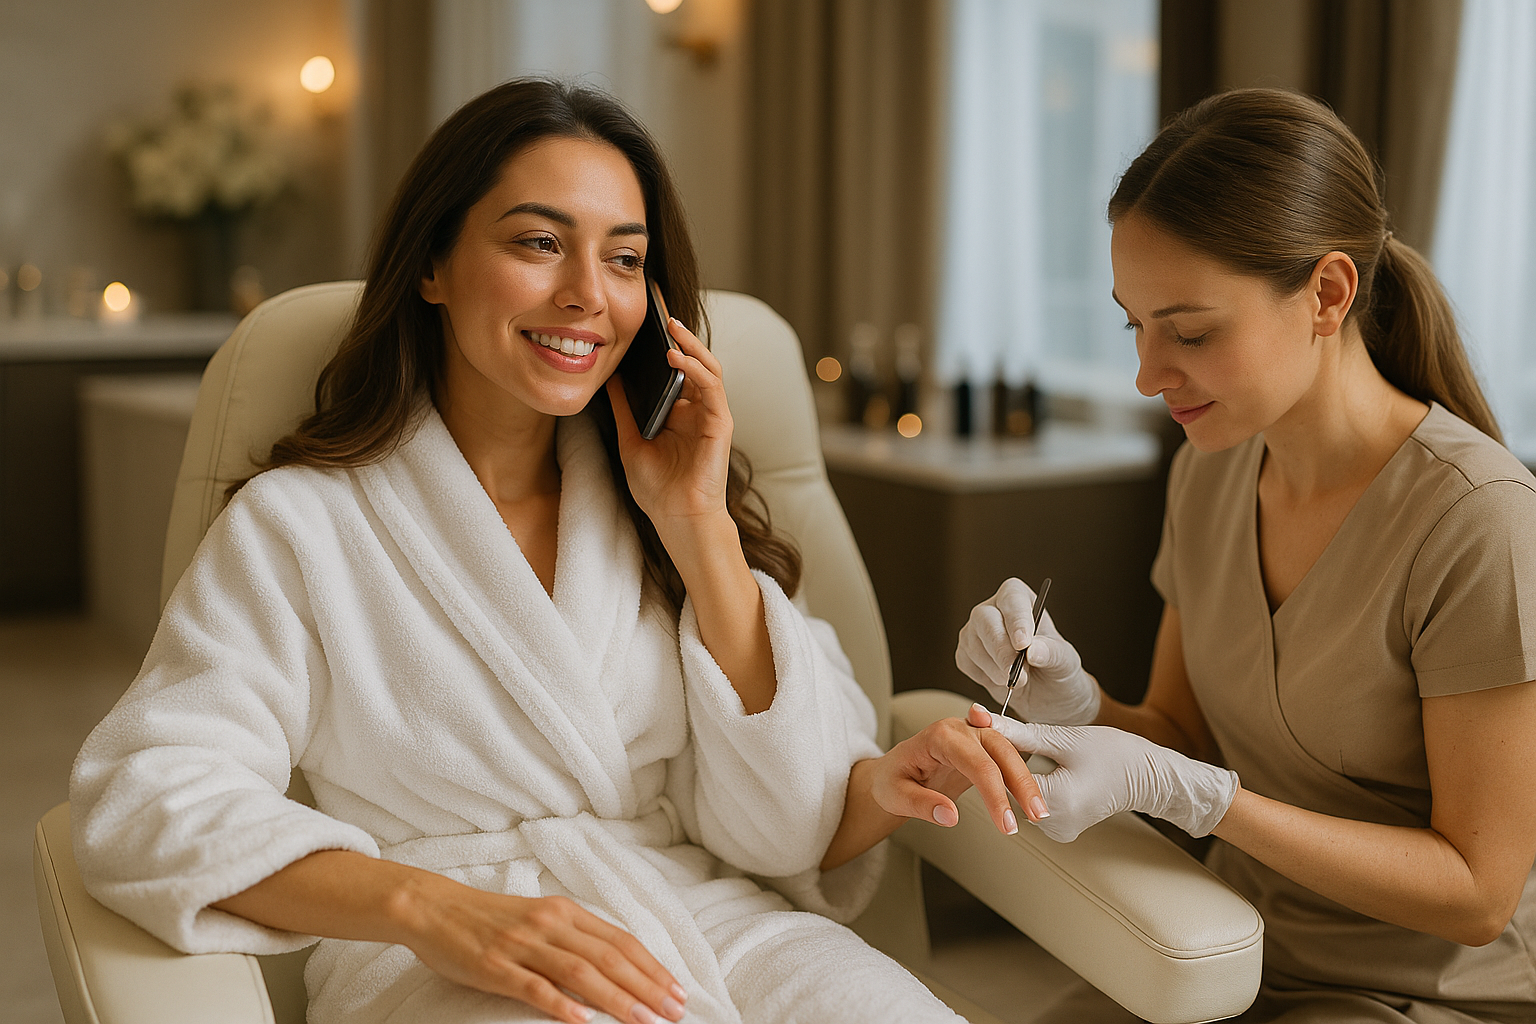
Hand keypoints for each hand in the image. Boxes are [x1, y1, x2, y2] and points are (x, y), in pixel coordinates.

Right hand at [406, 882, 686, 1023]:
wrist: (434, 907)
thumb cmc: (489, 918)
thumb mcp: (540, 919)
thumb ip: (574, 937)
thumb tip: (616, 964)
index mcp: (565, 911)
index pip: (621, 941)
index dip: (652, 967)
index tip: (677, 991)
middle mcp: (551, 924)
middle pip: (609, 957)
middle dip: (647, 986)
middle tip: (674, 1012)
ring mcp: (523, 945)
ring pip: (581, 972)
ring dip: (616, 999)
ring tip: (644, 1021)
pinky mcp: (496, 966)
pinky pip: (534, 987)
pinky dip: (562, 1005)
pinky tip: (583, 1023)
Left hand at [606, 317, 733, 532]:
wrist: (677, 521)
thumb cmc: (658, 489)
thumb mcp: (630, 440)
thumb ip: (624, 409)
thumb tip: (610, 377)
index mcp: (678, 411)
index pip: (674, 367)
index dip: (663, 341)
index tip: (645, 316)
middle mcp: (697, 408)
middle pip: (692, 360)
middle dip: (678, 333)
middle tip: (659, 307)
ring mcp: (711, 415)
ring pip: (707, 367)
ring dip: (690, 344)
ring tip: (670, 326)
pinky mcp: (720, 425)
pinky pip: (713, 388)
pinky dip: (697, 369)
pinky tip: (678, 357)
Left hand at [869, 711, 1051, 831]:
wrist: (892, 772)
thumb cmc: (891, 780)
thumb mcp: (894, 795)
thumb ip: (921, 804)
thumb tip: (950, 816)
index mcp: (939, 737)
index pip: (977, 764)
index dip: (995, 795)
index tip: (1007, 824)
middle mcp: (960, 730)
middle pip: (1001, 751)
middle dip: (1022, 784)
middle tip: (1037, 816)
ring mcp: (973, 735)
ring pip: (1010, 751)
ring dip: (1027, 780)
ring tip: (1040, 812)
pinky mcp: (981, 748)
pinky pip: (1007, 756)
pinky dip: (1022, 775)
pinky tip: (1032, 797)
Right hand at [956, 578, 1100, 724]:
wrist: (1045, 692)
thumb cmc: (1055, 666)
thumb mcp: (1064, 660)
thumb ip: (1051, 652)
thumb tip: (1033, 651)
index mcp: (1019, 599)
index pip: (1012, 599)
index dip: (1016, 620)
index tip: (1023, 644)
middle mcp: (993, 609)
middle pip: (986, 619)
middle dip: (1001, 650)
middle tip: (1016, 674)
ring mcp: (975, 631)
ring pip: (974, 644)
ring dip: (996, 668)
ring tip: (1020, 681)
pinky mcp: (965, 653)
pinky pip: (967, 663)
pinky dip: (986, 677)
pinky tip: (1002, 680)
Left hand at [968, 705, 1237, 842]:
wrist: (1147, 777)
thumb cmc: (1113, 752)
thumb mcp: (1063, 737)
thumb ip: (1018, 732)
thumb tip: (978, 718)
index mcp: (1055, 801)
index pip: (1001, 777)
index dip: (986, 750)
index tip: (974, 729)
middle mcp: (1053, 824)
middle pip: (1007, 789)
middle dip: (997, 761)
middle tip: (985, 733)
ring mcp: (1056, 831)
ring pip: (1017, 796)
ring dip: (1011, 773)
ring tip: (1005, 746)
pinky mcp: (1059, 830)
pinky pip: (1031, 804)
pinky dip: (1027, 783)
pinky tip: (1029, 764)